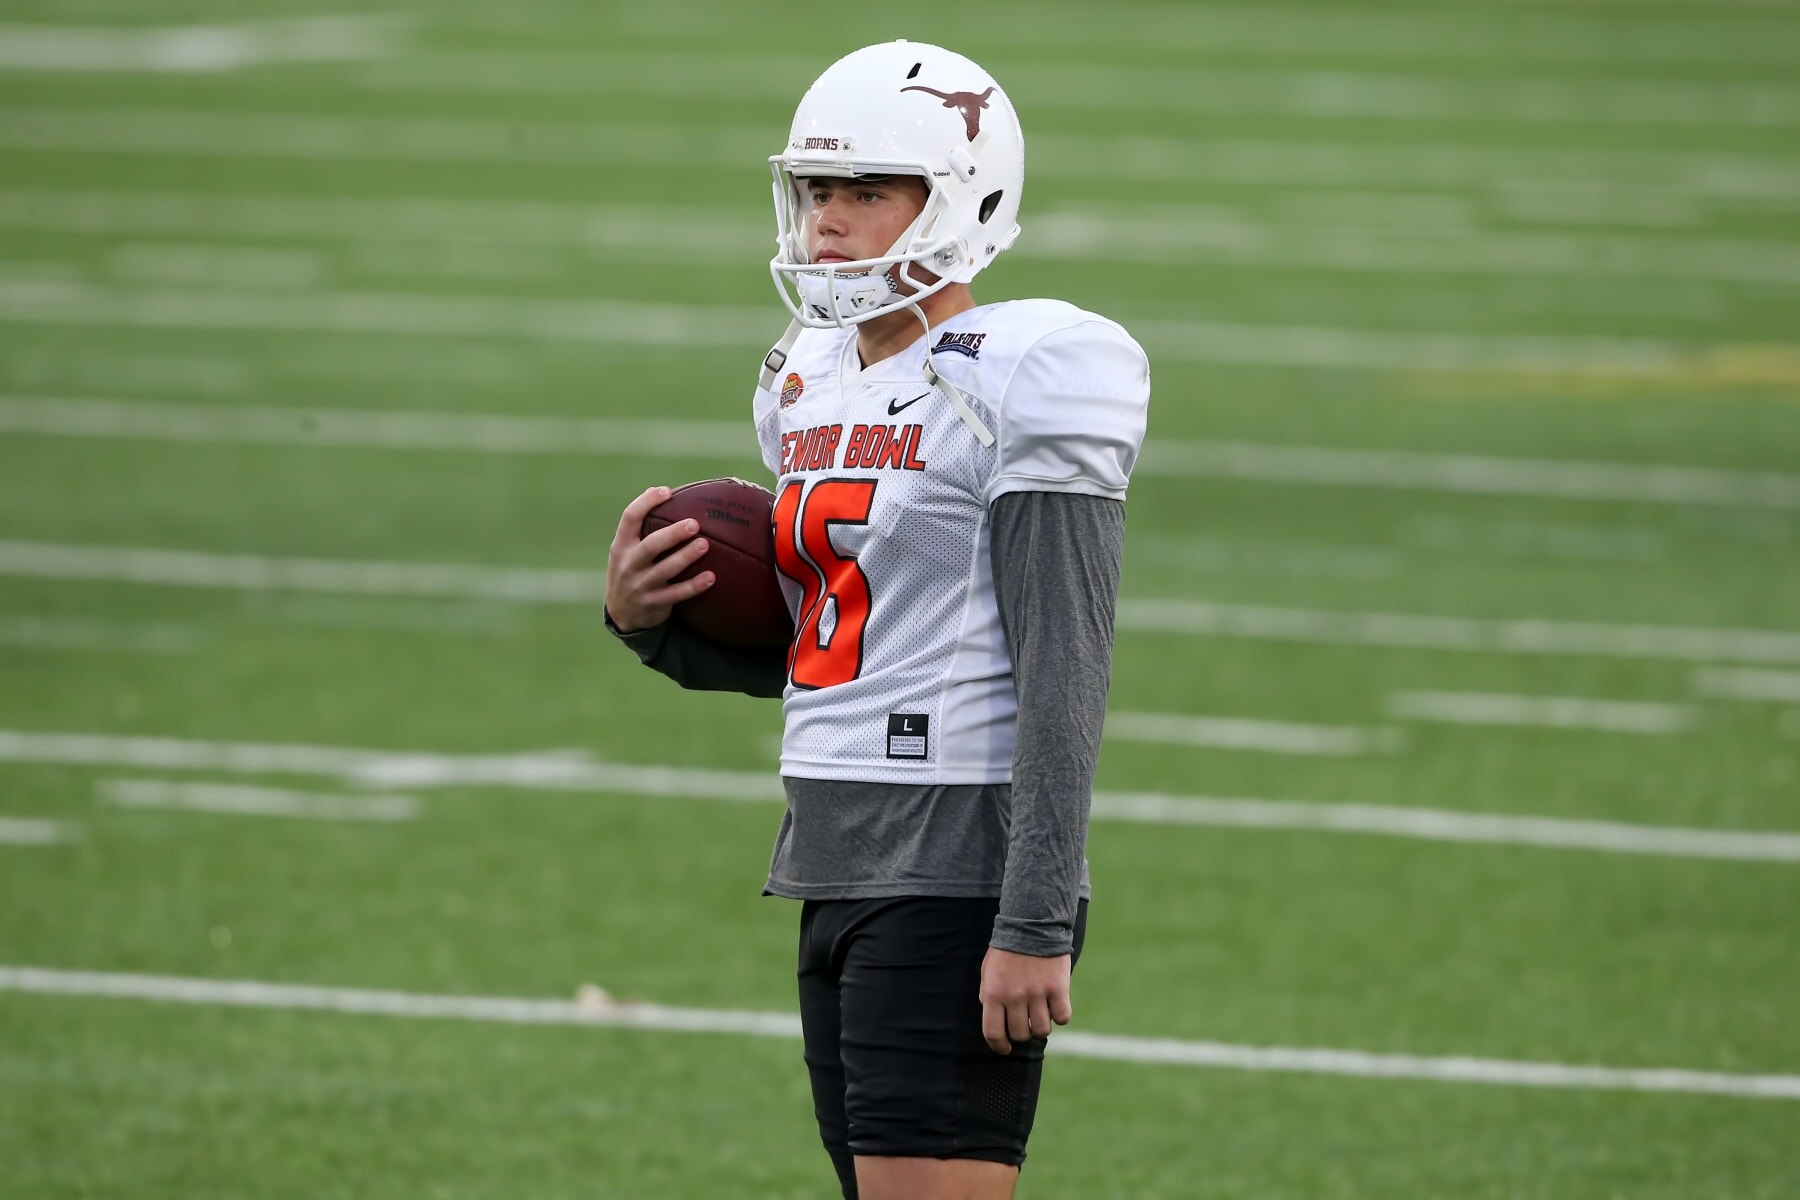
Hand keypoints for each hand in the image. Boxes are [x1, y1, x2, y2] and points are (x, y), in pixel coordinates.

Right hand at [606, 486, 714, 632]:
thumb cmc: (632, 569)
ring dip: (685, 557)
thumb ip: (642, 527)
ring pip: (665, 570)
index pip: (630, 518)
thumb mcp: (627, 549)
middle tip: (694, 524)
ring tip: (704, 544)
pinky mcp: (654, 603)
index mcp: (622, 545)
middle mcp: (629, 564)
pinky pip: (677, 594)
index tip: (666, 491)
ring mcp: (640, 585)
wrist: (622, 613)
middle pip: (650, 546)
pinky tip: (711, 577)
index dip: (646, 502)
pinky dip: (694, 586)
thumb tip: (664, 490)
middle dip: (672, 534)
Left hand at [978, 947, 1072, 1054]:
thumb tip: (994, 1020)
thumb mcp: (989, 972)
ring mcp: (1038, 992)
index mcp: (994, 993)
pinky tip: (1055, 1005)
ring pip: (1042, 1030)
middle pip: (1020, 1034)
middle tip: (1025, 1022)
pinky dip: (1060, 1016)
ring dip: (1041, 1026)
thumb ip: (989, 996)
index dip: (999, 1046)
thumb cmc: (1007, 950)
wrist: (1032, 924)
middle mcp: (1015, 996)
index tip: (1005, 1049)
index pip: (993, 1033)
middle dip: (1022, 1033)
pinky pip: (1063, 1017)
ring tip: (1040, 1014)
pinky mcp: (1058, 987)